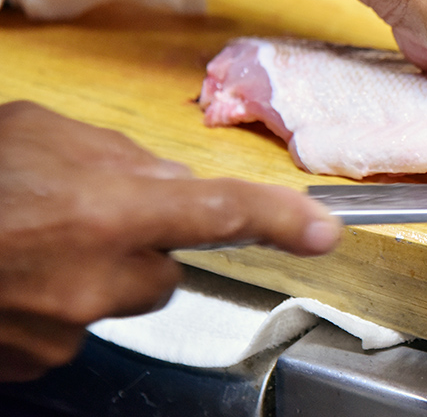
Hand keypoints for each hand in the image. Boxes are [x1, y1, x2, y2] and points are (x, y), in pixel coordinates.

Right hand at [0, 101, 339, 381]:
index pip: (220, 215)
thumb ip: (119, 156)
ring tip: (27, 238)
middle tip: (77, 214)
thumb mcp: (40, 134)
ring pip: (116, 299)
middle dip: (140, 243)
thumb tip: (172, 179)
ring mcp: (65, 331)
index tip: (324, 233)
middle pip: (164, 269)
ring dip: (90, 271)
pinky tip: (10, 269)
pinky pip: (70, 326)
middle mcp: (99, 281)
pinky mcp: (37, 363)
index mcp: (110, 212)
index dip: (279, 222)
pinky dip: (51, 300)